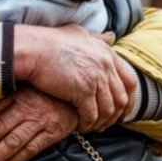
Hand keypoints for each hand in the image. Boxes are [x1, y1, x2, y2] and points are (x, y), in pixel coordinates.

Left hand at [0, 87, 78, 160]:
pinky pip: (33, 147)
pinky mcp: (53, 132)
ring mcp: (41, 120)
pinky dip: (18, 158)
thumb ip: (2, 99)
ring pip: (13, 141)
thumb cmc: (43, 93)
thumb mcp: (23, 89)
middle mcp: (27, 106)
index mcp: (16, 93)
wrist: (77, 96)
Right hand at [13, 24, 136, 131]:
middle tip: (106, 124)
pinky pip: (92, 115)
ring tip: (92, 127)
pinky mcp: (83, 91)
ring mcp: (96, 78)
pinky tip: (80, 127)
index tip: (122, 110)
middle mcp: (105, 66)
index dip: (128, 99)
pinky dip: (88, 124)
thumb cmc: (49, 41)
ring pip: (108, 110)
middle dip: (116, 115)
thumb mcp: (79, 33)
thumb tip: (111, 36)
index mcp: (107, 53)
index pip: (130, 80)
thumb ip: (97, 38)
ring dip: (101, 122)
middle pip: (122, 98)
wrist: (32, 49)